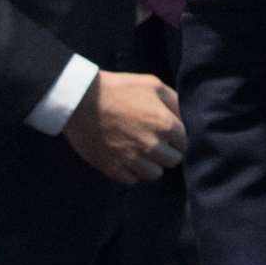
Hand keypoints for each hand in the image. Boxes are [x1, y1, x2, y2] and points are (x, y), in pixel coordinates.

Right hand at [62, 71, 186, 184]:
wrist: (81, 100)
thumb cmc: (118, 88)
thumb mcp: (151, 84)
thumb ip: (174, 101)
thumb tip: (184, 118)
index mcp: (165, 124)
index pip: (184, 143)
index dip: (177, 138)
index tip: (167, 133)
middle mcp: (152, 146)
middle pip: (173, 161)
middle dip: (167, 152)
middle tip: (154, 141)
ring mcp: (133, 160)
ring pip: (154, 174)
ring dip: (151, 164)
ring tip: (140, 150)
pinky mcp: (114, 169)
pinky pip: (133, 180)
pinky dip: (132, 171)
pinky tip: (126, 156)